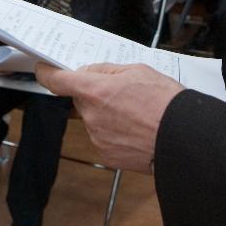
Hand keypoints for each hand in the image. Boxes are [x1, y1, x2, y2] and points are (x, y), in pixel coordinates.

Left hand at [35, 62, 182, 172]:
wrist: (182, 139)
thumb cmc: (164, 102)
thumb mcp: (137, 70)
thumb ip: (107, 71)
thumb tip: (90, 72)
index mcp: (95, 90)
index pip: (57, 81)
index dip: (47, 73)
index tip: (44, 70)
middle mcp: (90, 116)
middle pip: (81, 100)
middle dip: (95, 94)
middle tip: (121, 93)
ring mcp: (97, 137)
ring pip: (93, 119)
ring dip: (106, 115)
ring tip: (136, 114)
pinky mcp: (106, 155)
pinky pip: (103, 137)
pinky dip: (114, 133)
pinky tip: (135, 130)